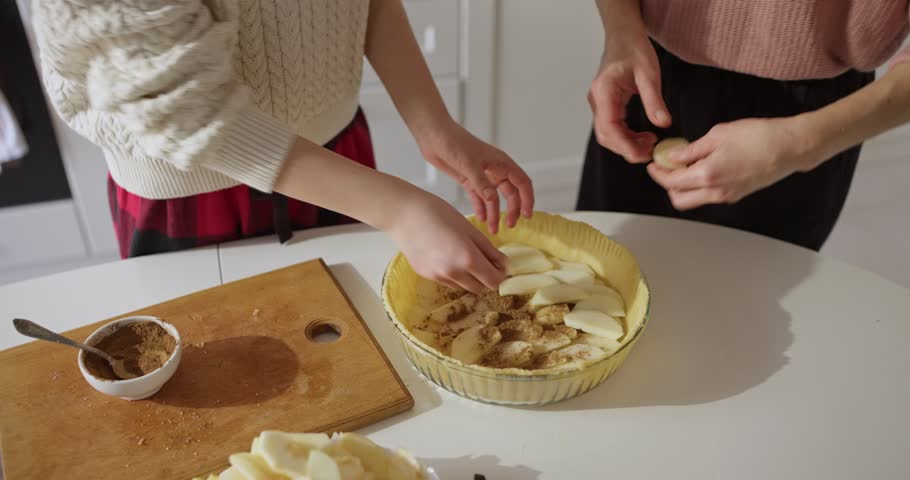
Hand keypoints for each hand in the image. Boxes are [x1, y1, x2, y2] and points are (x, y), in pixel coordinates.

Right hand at [388, 189, 506, 292]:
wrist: (403, 214)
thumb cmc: (438, 213)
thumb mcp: (469, 228)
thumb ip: (488, 249)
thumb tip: (503, 263)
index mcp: (467, 259)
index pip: (493, 282)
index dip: (500, 275)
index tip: (500, 265)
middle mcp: (453, 273)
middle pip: (480, 288)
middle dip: (485, 277)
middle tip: (483, 260)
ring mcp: (437, 277)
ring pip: (463, 286)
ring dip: (469, 277)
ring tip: (462, 255)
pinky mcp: (425, 275)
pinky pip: (447, 281)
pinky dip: (453, 274)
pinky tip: (446, 255)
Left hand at [417, 121, 533, 233]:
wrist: (433, 136)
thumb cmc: (454, 142)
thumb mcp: (469, 164)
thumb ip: (482, 183)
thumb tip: (493, 200)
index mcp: (501, 163)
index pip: (522, 182)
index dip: (527, 199)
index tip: (527, 215)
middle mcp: (494, 170)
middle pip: (510, 193)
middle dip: (512, 210)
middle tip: (510, 225)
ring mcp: (482, 176)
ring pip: (494, 198)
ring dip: (495, 213)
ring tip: (494, 229)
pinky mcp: (469, 180)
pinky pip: (479, 198)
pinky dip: (481, 208)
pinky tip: (482, 219)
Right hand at [588, 28, 670, 161]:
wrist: (623, 36)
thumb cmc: (634, 49)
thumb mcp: (649, 73)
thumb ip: (654, 100)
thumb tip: (663, 124)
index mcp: (604, 91)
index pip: (609, 127)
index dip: (624, 145)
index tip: (642, 154)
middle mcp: (597, 100)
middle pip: (605, 136)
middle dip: (627, 148)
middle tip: (651, 151)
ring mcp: (599, 104)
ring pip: (608, 134)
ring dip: (627, 144)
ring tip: (650, 143)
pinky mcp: (605, 105)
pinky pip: (612, 127)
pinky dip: (626, 136)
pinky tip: (643, 135)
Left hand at [646, 117, 819, 209]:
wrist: (791, 147)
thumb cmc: (760, 136)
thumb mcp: (719, 134)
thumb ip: (692, 149)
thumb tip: (674, 156)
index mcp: (707, 175)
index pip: (671, 181)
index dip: (658, 173)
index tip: (654, 163)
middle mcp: (715, 191)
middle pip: (678, 199)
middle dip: (667, 185)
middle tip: (665, 168)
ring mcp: (727, 196)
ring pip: (693, 201)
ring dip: (683, 188)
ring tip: (685, 166)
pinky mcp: (737, 195)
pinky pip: (709, 197)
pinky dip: (699, 187)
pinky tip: (703, 168)